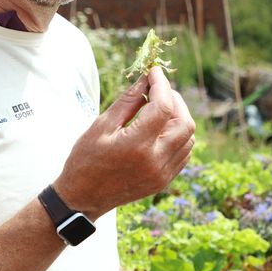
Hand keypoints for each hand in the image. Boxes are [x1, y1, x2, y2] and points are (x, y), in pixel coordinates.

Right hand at [54, 66, 195, 217]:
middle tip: (158, 89)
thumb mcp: (101, 125)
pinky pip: (184, 153)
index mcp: (136, 146)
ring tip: (159, 108)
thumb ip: (128, 101)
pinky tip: (162, 128)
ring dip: (179, 117)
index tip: (153, 72)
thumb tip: (145, 80)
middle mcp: (155, 162)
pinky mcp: (163, 180)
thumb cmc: (86, 159)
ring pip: (188, 138)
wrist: (83, 197)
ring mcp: (162, 174)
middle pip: (184, 122)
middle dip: (175, 99)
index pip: (163, 107)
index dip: (161, 85)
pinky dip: (179, 135)